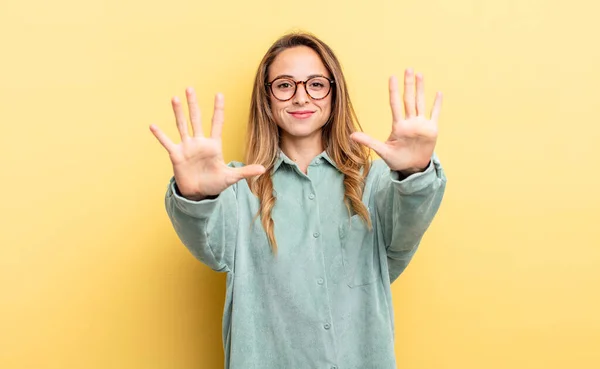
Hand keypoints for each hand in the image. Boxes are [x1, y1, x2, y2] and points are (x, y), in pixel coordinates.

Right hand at [149, 87, 265, 199]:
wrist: (199, 193)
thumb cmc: (215, 183)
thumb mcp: (231, 177)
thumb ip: (245, 171)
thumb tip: (263, 169)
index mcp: (213, 145)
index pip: (217, 123)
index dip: (218, 109)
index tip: (219, 94)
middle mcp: (199, 142)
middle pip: (196, 119)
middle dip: (193, 104)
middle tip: (190, 88)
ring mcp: (187, 147)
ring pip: (182, 125)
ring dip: (178, 112)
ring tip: (174, 98)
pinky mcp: (176, 155)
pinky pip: (167, 142)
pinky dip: (160, 135)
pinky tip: (153, 125)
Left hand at [350, 69, 441, 174]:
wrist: (412, 168)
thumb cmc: (397, 159)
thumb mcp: (382, 151)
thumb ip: (369, 142)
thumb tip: (351, 136)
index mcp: (398, 126)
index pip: (395, 104)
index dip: (394, 91)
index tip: (392, 77)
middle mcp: (410, 122)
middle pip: (409, 99)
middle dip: (408, 84)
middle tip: (407, 69)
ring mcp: (421, 124)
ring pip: (420, 102)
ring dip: (421, 89)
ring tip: (420, 74)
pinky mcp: (431, 130)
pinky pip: (435, 114)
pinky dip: (437, 105)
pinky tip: (438, 93)